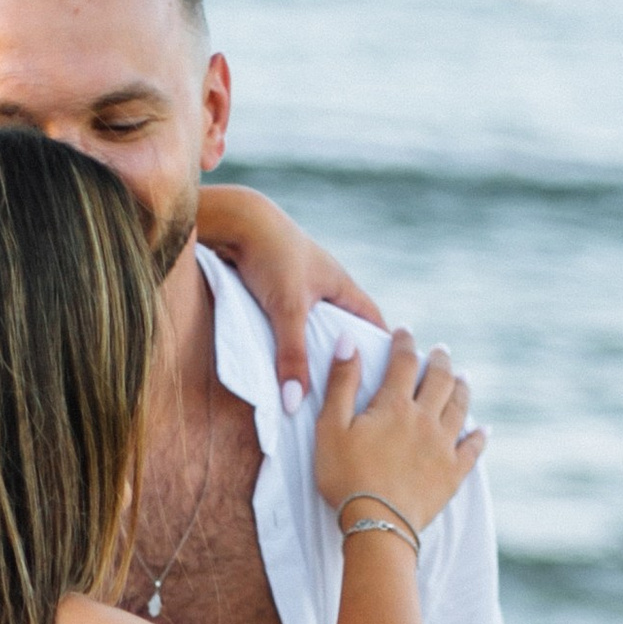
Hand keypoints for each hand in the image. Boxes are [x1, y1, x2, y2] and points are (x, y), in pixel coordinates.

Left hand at [194, 181, 385, 401]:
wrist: (233, 220)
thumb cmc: (270, 256)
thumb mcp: (287, 309)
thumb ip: (292, 356)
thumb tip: (295, 403)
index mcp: (341, 284)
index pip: (372, 321)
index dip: (382, 347)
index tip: (389, 376)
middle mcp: (324, 284)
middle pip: (343, 326)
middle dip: (346, 356)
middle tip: (350, 393)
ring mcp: (298, 284)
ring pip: (313, 325)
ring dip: (312, 350)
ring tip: (313, 386)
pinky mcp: (272, 286)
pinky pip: (287, 322)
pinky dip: (287, 341)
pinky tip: (278, 363)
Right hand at [316, 329, 484, 536]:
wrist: (377, 523)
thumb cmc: (345, 477)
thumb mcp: (330, 427)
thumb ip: (341, 383)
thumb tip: (349, 341)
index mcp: (394, 405)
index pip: (403, 362)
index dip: (404, 343)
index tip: (404, 332)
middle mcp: (424, 419)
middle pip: (439, 379)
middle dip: (440, 360)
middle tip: (440, 351)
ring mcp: (443, 445)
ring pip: (460, 407)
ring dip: (462, 388)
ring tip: (462, 377)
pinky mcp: (453, 472)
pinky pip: (473, 449)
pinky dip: (479, 436)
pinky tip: (483, 430)